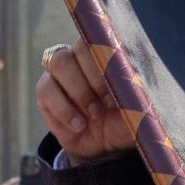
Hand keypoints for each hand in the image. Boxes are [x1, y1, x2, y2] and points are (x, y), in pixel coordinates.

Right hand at [36, 43, 135, 163]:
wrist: (105, 146)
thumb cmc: (125, 121)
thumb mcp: (138, 110)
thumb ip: (137, 94)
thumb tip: (135, 83)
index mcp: (107, 54)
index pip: (101, 37)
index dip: (106, 58)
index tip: (117, 81)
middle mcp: (82, 57)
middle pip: (78, 47)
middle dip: (93, 76)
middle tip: (106, 100)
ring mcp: (61, 72)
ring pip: (59, 62)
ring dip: (78, 91)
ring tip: (94, 114)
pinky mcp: (46, 90)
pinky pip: (45, 88)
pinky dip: (64, 109)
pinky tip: (79, 125)